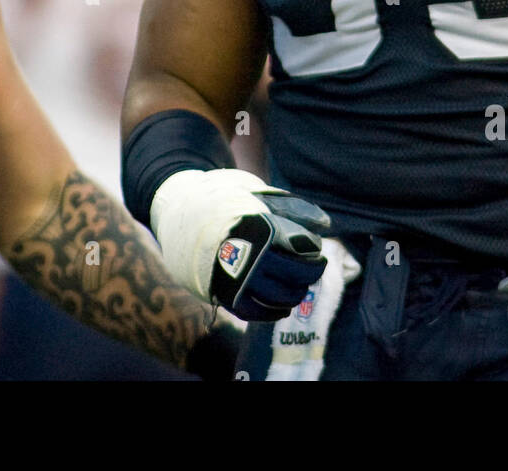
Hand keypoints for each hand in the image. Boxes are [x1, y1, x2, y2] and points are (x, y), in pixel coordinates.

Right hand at [151, 169, 329, 321]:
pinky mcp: (227, 295)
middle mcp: (252, 257)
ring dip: (295, 293)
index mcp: (262, 229)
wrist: (182, 214)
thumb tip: (325, 223)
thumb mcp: (258, 195)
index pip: (303, 249)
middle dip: (310, 273)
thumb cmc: (225, 201)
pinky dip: (274, 311)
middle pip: (297, 275)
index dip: (314, 251)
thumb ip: (293, 208)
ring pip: (281, 297)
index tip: (315, 249)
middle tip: (313, 268)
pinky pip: (257, 313)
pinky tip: (281, 305)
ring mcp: (238, 279)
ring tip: (298, 285)